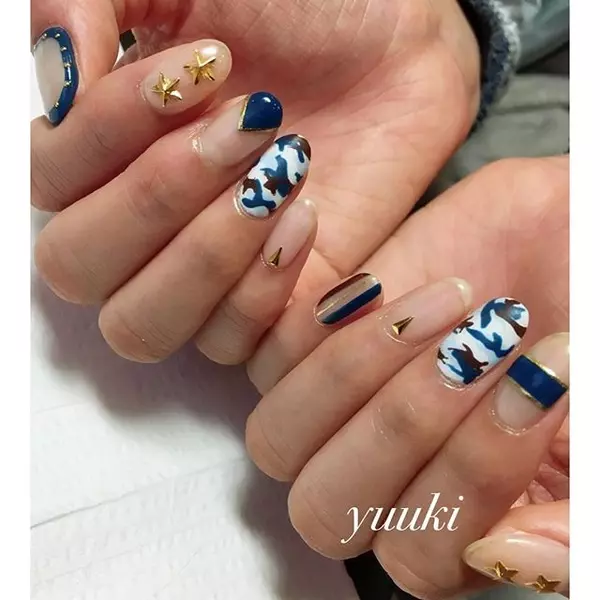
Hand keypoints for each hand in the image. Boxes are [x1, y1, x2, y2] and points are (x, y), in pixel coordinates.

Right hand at [32, 0, 479, 362]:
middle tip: (244, 127)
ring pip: (143, 326)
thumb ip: (89, 6)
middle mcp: (142, 226)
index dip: (109, 135)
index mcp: (105, 152)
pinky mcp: (270, 307)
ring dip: (204, 254)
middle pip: (78, 270)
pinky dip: (262, 288)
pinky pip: (229, 344)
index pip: (51, 185)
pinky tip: (308, 215)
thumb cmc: (296, 6)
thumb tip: (56, 79)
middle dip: (155, 200)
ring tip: (282, 172)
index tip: (207, 64)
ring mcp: (206, 274)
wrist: (397, 46)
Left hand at [245, 156, 568, 597]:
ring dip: (355, 371)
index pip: (415, 556)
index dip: (467, 476)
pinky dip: (314, 322)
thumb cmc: (587, 324)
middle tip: (479, 347)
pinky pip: (264, 355)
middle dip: (402, 425)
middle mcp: (386, 474)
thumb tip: (499, 557)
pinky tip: (376, 284)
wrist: (567, 222)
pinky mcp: (311, 339)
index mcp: (457, 519)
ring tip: (447, 302)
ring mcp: (340, 405)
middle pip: (325, 509)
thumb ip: (571, 521)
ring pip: (280, 437)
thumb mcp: (597, 432)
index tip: (534, 385)